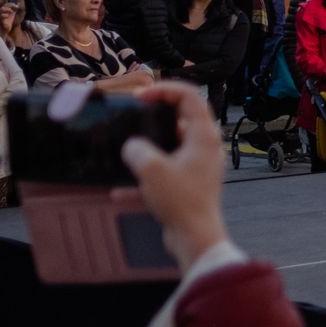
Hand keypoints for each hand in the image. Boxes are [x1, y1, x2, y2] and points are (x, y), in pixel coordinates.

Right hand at [121, 83, 228, 268]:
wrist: (195, 237)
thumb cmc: (182, 202)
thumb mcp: (151, 169)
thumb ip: (137, 149)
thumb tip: (131, 146)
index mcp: (203, 135)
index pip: (189, 96)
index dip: (163, 89)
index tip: (140, 97)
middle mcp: (205, 147)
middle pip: (181, 118)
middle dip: (154, 118)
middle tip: (133, 119)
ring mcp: (198, 166)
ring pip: (171, 146)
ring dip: (148, 148)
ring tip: (126, 152)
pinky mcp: (189, 184)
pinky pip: (165, 172)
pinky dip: (145, 178)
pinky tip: (120, 191)